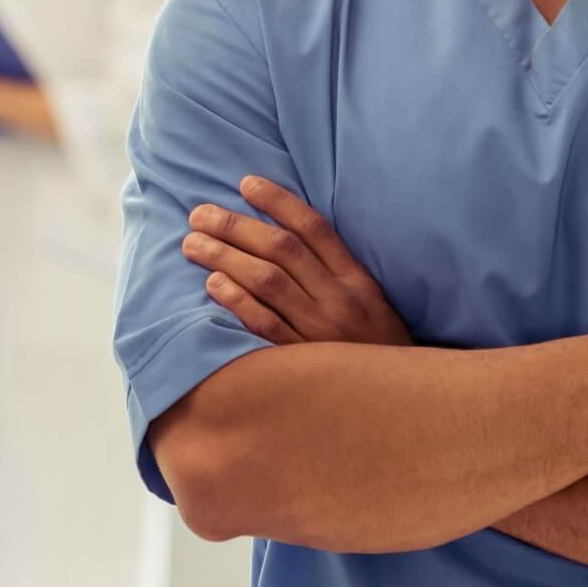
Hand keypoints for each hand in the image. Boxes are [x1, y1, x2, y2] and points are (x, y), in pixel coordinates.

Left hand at [183, 175, 411, 346]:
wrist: (394, 402)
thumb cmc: (373, 345)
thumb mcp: (368, 300)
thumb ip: (333, 269)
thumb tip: (281, 232)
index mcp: (356, 279)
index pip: (314, 228)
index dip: (278, 201)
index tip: (245, 183)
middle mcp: (339, 299)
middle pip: (282, 249)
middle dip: (235, 226)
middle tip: (199, 215)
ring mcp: (320, 331)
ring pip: (268, 281)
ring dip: (225, 257)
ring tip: (193, 244)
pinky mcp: (302, 362)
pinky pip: (265, 325)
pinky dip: (237, 301)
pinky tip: (212, 283)